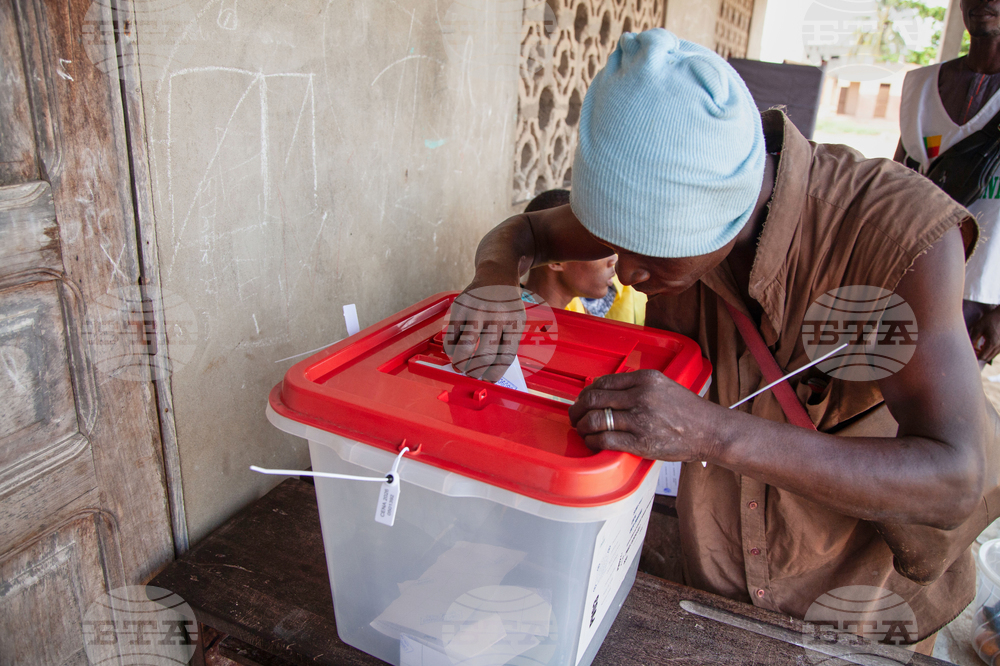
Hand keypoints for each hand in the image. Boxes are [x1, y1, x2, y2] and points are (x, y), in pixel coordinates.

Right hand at [443, 283, 525, 381]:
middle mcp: (496, 316)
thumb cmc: (507, 303)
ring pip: (465, 348)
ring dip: (460, 363)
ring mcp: (477, 310)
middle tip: (472, 374)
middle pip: (485, 355)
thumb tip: (491, 372)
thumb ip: (507, 342)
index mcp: (514, 322)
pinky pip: (451, 335)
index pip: (505, 357)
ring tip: (460, 367)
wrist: (497, 274)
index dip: (494, 374)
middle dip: (476, 372)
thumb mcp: (517, 319)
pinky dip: (450, 348)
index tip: (488, 380)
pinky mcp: (460, 306)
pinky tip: (453, 352)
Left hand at [568, 369, 725, 461]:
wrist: (709, 430)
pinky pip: (605, 440)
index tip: (583, 399)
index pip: (604, 382)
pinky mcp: (640, 442)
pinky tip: (593, 442)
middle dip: (578, 408)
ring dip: (583, 426)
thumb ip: (637, 386)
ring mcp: (640, 419)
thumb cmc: (688, 411)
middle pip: (594, 399)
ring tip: (582, 429)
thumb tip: (607, 392)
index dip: (587, 392)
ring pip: (596, 419)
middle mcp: (641, 396)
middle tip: (575, 415)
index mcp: (646, 379)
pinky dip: (593, 441)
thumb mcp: (663, 386)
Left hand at [970, 305, 999, 362]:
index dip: (974, 355)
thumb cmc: (990, 319)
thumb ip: (973, 338)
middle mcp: (999, 346)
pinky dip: (990, 351)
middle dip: (979, 355)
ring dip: (985, 353)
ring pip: (992, 355)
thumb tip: (967, 346)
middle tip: (973, 349)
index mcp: (992, 343)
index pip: (982, 356)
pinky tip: (985, 344)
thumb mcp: (978, 327)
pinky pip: (996, 352)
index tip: (970, 350)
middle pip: (987, 358)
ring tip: (979, 346)